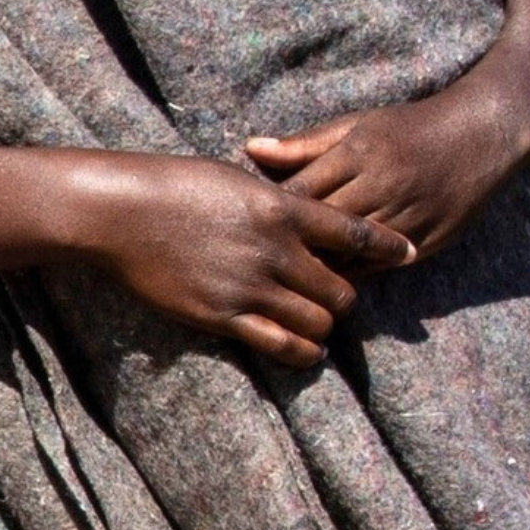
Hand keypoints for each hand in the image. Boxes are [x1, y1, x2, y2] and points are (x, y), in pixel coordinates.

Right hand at [63, 153, 359, 358]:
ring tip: (320, 324)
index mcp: (281, 209)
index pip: (354, 232)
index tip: (407, 253)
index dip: (387, 246)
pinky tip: (305, 350)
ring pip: (319, 321)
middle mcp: (275, 251)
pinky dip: (302, 351)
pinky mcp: (224, 316)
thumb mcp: (236, 178)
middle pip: (342, 289)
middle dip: (346, 296)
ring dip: (324, 326)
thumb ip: (275, 200)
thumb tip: (300, 211)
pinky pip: (281, 345)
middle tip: (338, 296)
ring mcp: (250, 287)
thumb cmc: (174, 186)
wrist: (122, 213)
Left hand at [247, 87, 529, 276]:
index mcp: (358, 153)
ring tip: (284, 278)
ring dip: (316, 268)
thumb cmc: (410, 128)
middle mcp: (381, 187)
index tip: (248, 223)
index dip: (271, 213)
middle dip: (288, 246)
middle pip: (319, 230)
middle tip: (257, 260)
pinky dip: (350, 274)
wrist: (483, 135)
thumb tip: (250, 149)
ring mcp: (405, 217)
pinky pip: (377, 269)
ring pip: (347, 256)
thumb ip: (304, 144)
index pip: (299, 193)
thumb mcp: (358, 124)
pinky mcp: (425, 241)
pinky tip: (326, 280)